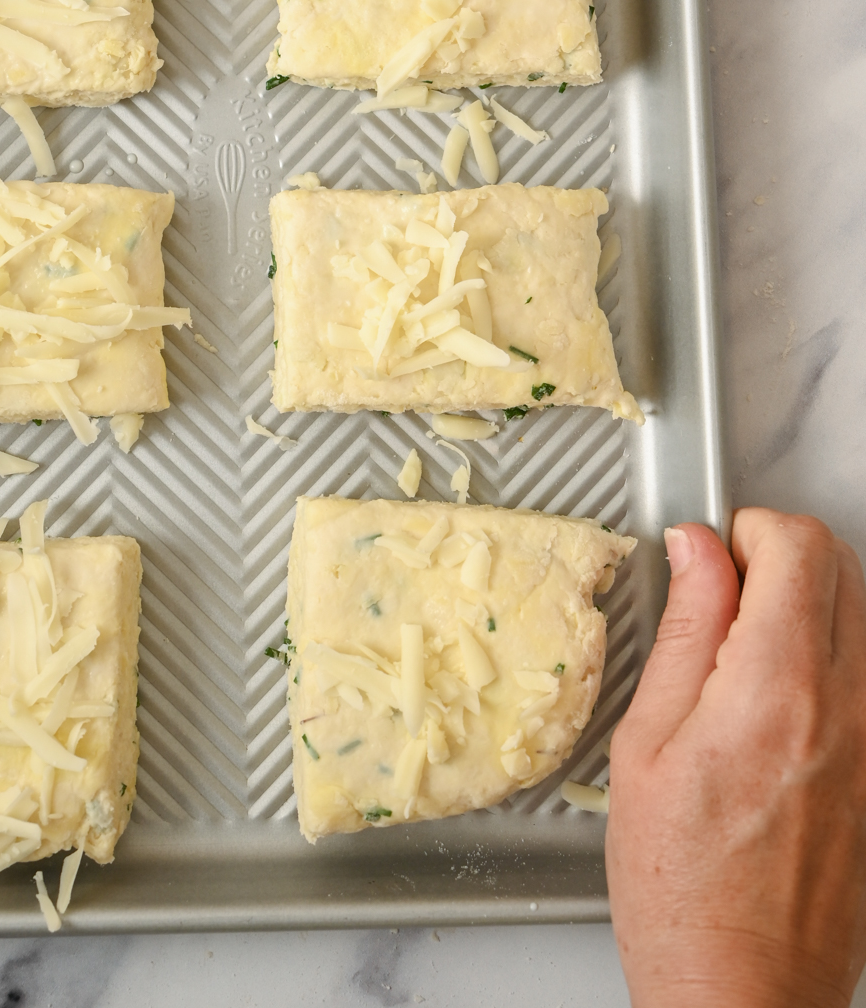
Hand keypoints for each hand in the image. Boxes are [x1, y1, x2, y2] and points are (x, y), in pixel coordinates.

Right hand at [607, 510, 865, 1007]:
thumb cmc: (683, 890)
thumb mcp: (648, 745)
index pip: (797, 545)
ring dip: (808, 606)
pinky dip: (828, 661)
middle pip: (842, 564)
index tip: (710, 558)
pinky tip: (773, 709)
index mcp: (777, 689)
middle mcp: (849, 706)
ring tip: (744, 660)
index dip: (746, 531)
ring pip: (863, 614)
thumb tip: (695, 550)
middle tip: (724, 599)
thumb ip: (685, 631)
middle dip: (781, 556)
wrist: (745, 994)